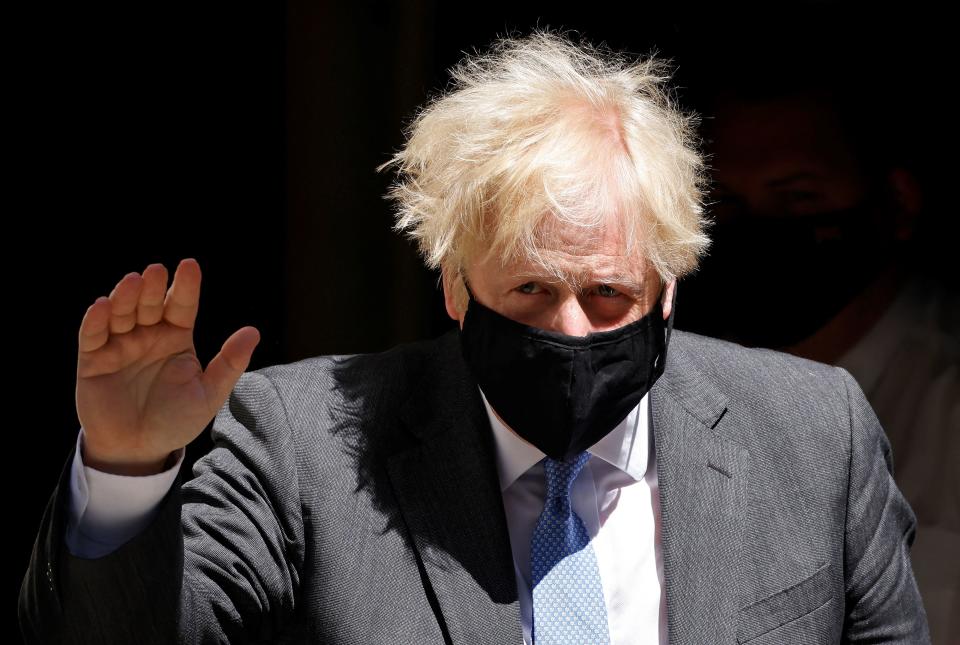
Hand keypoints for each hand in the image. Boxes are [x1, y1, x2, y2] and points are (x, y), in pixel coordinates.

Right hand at [76, 259, 259, 474]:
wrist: (139, 451)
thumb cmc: (176, 420)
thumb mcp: (208, 394)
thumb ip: (229, 363)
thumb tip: (253, 332)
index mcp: (177, 338)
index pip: (182, 306)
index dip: (185, 286)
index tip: (189, 266)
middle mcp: (148, 336)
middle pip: (150, 304)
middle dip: (152, 288)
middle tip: (156, 272)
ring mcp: (120, 346)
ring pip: (122, 313)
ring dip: (125, 297)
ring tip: (133, 282)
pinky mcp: (93, 360)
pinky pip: (93, 335)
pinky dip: (96, 320)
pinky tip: (102, 306)